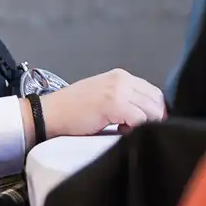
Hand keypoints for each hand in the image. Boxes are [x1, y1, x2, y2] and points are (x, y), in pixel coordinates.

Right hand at [39, 68, 164, 137]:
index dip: (154, 110)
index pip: (154, 92)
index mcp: (120, 76)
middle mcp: (121, 79)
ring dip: (144, 124)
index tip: (146, 123)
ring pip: (152, 111)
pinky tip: (119, 130)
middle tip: (135, 128)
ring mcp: (118, 90)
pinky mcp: (115, 104)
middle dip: (152, 118)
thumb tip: (148, 113)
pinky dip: (134, 129)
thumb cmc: (71, 109)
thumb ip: (124, 97)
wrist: (48, 114)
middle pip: (156, 101)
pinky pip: (140, 119)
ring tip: (124, 128)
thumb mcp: (102, 95)